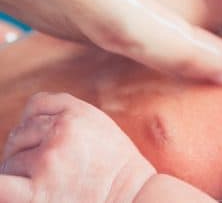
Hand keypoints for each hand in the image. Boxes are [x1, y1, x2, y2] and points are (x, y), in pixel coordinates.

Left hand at [0, 92, 156, 201]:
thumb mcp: (97, 122)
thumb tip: (23, 120)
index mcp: (76, 113)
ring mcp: (46, 162)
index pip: (36, 105)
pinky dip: (2, 186)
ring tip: (49, 184)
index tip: (52, 139)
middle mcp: (60, 133)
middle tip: (54, 168)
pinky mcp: (35, 193)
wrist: (131, 196)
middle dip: (27, 149)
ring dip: (19, 173)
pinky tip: (9, 189)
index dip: (38, 121)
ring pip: (9, 162)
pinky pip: (0, 186)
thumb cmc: (112, 163)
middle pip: (19, 135)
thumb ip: (64, 111)